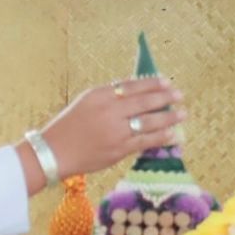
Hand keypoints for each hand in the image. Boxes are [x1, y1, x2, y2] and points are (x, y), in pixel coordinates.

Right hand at [28, 77, 185, 187]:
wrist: (53, 152)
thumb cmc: (68, 127)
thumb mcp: (85, 103)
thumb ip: (109, 97)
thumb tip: (135, 93)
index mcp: (100, 95)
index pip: (132, 85)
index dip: (152, 83)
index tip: (166, 83)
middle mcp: (109, 110)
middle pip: (144, 101)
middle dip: (165, 98)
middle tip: (180, 96)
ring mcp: (115, 130)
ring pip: (149, 121)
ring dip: (168, 117)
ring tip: (182, 114)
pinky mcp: (118, 149)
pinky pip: (145, 141)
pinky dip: (161, 137)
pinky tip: (172, 134)